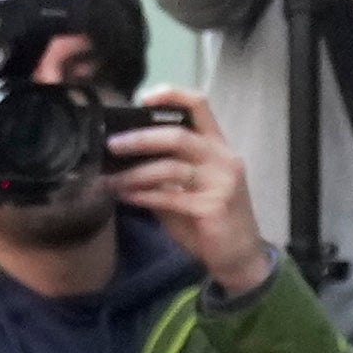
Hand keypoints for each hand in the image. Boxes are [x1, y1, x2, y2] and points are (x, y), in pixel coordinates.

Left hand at [107, 87, 273, 297]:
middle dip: (141, 138)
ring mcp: (222, 182)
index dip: (172, 95)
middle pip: (179, 135)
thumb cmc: (210, 222)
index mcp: (218, 147)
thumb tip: (122, 160)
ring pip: (172, 167)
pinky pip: (170, 196)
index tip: (143, 99)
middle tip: (113, 144)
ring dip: (135, 173)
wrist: (239, 257)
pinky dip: (144, 196)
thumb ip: (164, 173)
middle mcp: (223, 159)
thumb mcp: (188, 190)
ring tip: (112, 180)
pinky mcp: (213, 206)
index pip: (199, 107)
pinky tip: (127, 198)